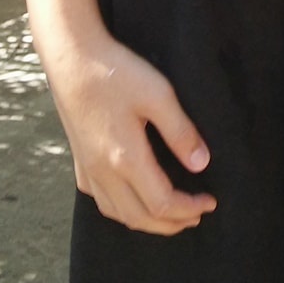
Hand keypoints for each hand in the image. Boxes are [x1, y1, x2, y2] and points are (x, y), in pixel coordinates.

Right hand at [42, 30, 215, 234]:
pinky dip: (122, 210)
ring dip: (146, 221)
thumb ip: (181, 132)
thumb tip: (201, 164)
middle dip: (172, 223)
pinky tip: (132, 199)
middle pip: (139, 218)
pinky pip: (100, 200)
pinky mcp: (80, 160)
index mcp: (126, 158)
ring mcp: (88, 168)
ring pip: (117, 214)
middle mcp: (104, 172)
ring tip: (171, 215)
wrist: (72, 59)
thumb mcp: (159, 95)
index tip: (210, 202)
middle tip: (197, 216)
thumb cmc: (117, 72)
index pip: (162, 203)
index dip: (189, 209)